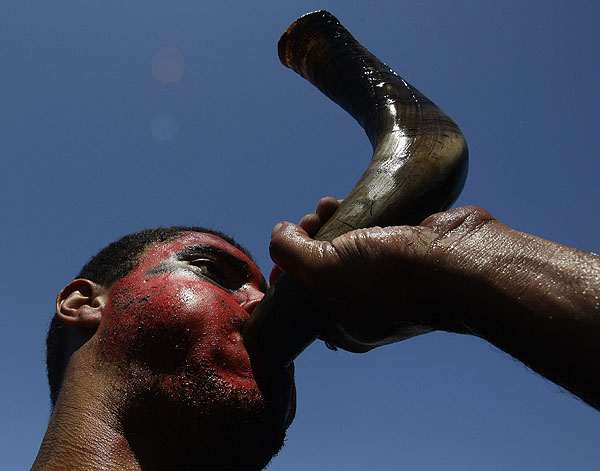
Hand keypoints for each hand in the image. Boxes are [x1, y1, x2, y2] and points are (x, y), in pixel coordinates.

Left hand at [269, 198, 496, 351]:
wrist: (463, 260)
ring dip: (326, 222)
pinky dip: (352, 215)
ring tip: (326, 205)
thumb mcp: (327, 270)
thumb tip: (277, 234)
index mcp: (344, 325)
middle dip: (306, 239)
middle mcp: (364, 306)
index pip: (301, 301)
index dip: (285, 270)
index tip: (283, 247)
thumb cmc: (395, 277)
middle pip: (320, 269)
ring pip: (342, 247)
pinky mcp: (402, 252)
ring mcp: (386, 278)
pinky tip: (343, 200)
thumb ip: (291, 254)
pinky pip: (366, 234)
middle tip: (307, 222)